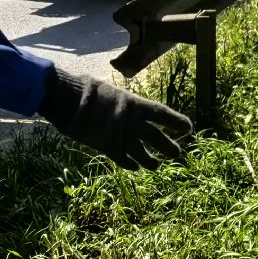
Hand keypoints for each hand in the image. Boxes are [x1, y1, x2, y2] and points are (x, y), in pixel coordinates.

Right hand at [39, 67, 191, 168]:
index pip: (161, 113)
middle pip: (156, 137)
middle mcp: (130, 122)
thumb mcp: (111, 91)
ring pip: (141, 153)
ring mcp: (119, 135)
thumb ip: (122, 102)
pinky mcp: (106, 147)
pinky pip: (122, 159)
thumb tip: (126, 104)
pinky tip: (135, 168)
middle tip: (178, 153)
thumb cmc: (88, 90)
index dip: (176, 121)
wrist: (69, 101)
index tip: (188, 127)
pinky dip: (129, 164)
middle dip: (168, 146)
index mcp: (134, 104)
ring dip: (151, 161)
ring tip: (157, 166)